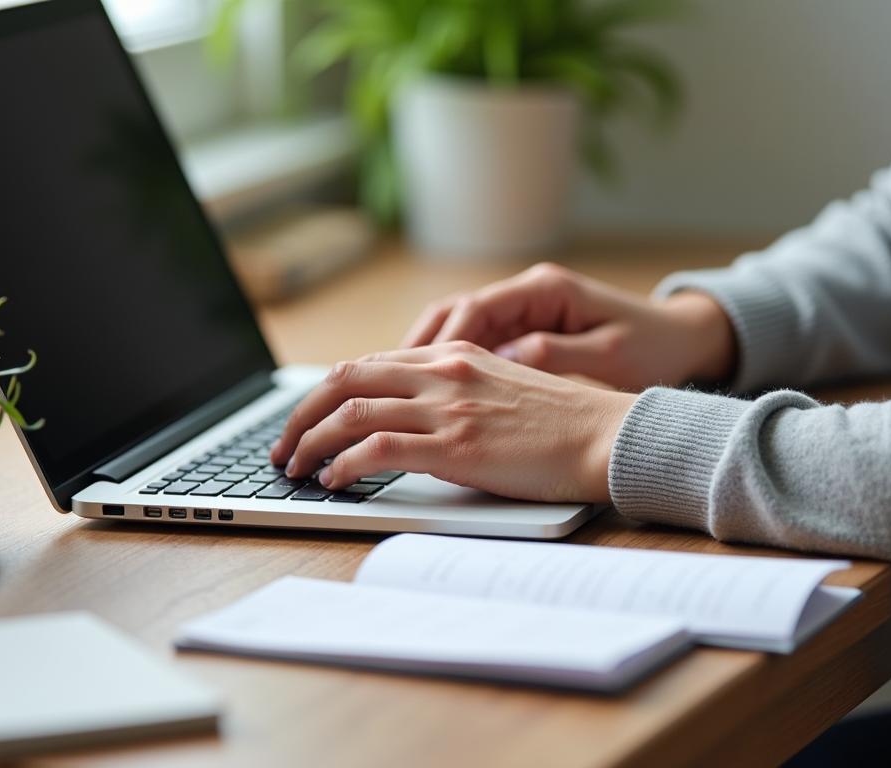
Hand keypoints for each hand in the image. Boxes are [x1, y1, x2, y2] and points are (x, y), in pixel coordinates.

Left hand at [269, 342, 636, 502]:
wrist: (607, 434)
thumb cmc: (562, 420)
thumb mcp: (501, 387)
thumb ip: (455, 391)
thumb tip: (411, 414)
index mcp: (452, 355)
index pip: (367, 364)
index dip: (325, 393)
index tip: (307, 421)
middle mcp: (443, 372)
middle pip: (344, 379)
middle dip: (301, 415)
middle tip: (283, 447)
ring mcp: (448, 407)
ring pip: (351, 412)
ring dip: (311, 443)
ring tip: (295, 468)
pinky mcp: (455, 445)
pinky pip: (377, 448)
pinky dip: (344, 465)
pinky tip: (334, 481)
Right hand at [401, 262, 736, 390]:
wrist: (687, 342)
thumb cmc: (655, 347)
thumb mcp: (610, 355)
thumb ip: (554, 355)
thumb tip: (504, 361)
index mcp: (545, 290)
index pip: (475, 309)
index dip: (439, 343)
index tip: (416, 374)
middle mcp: (527, 295)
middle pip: (451, 314)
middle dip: (414, 348)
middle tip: (378, 382)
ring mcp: (523, 313)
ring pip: (455, 330)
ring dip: (421, 359)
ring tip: (387, 392)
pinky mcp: (524, 335)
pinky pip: (471, 348)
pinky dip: (444, 368)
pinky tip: (424, 396)